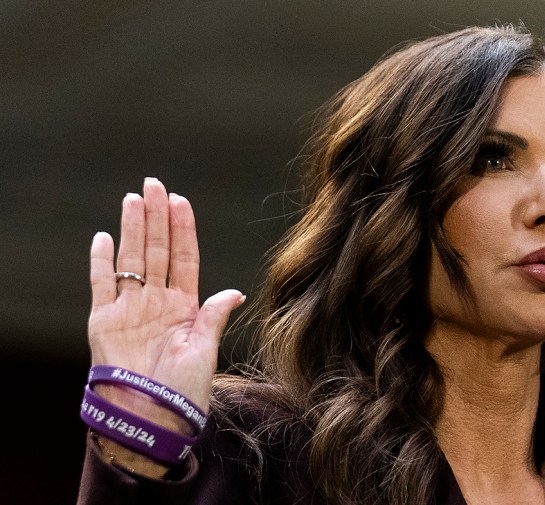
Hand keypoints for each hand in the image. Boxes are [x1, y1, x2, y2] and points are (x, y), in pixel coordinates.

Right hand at [87, 178, 243, 469]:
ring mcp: (129, 309)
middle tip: (154, 184)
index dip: (183, 230)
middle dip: (156, 217)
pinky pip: (101, 285)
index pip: (184, 259)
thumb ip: (215, 317)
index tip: (182, 202)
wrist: (150, 417)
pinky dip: (101, 262)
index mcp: (185, 307)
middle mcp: (156, 302)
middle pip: (156, 251)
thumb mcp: (206, 351)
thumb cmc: (183, 390)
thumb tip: (235, 292)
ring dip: (132, 229)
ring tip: (134, 199)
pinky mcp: (104, 321)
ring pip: (131, 259)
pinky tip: (105, 237)